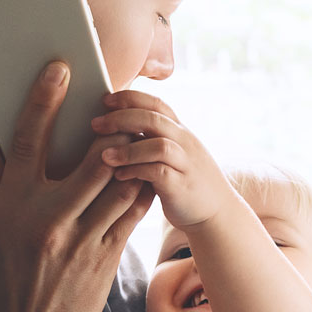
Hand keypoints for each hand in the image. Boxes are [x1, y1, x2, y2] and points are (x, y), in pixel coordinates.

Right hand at [0, 61, 155, 311]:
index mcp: (11, 206)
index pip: (27, 139)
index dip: (44, 99)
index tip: (61, 70)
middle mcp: (48, 218)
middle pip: (87, 155)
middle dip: (105, 124)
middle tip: (114, 100)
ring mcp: (80, 240)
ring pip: (116, 182)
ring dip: (130, 154)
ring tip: (136, 132)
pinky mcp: (105, 259)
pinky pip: (129, 213)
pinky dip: (138, 189)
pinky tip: (144, 172)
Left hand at [90, 90, 238, 229]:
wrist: (216, 213)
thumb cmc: (184, 181)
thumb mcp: (172, 153)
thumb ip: (151, 138)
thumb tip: (115, 126)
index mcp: (180, 131)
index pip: (156, 103)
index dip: (129, 98)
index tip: (105, 101)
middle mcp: (185, 143)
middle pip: (154, 119)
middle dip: (121, 118)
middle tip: (95, 125)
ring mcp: (186, 164)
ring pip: (158, 146)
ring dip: (128, 149)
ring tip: (104, 156)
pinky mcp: (182, 186)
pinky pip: (159, 173)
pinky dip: (136, 172)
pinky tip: (120, 176)